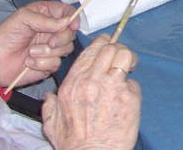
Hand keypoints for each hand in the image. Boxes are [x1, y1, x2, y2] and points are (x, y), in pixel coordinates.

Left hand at [0, 1, 78, 88]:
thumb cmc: (5, 35)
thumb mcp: (23, 18)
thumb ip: (46, 19)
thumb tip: (68, 22)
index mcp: (47, 16)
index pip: (68, 13)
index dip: (73, 18)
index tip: (72, 26)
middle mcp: (52, 32)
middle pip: (71, 33)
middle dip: (61, 38)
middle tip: (48, 42)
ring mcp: (50, 49)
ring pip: (66, 49)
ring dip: (48, 52)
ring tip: (30, 52)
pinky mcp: (47, 65)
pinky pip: (56, 64)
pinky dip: (42, 63)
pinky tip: (29, 62)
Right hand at [42, 34, 140, 149]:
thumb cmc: (73, 143)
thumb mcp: (52, 125)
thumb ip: (49, 106)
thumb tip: (48, 96)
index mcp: (73, 84)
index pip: (91, 51)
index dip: (102, 43)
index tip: (107, 43)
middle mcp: (93, 81)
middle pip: (110, 49)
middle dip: (117, 48)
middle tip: (121, 56)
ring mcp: (113, 87)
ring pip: (125, 56)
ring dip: (128, 59)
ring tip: (128, 67)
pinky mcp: (129, 97)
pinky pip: (133, 82)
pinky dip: (131, 86)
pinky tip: (127, 97)